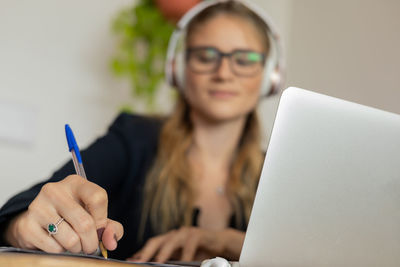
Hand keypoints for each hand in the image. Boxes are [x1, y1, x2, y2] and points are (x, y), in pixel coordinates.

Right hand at [5, 175, 123, 253]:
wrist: (38, 222)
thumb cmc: (72, 216)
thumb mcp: (95, 216)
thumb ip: (111, 227)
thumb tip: (110, 242)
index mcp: (75, 183)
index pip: (98, 198)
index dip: (102, 219)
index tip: (99, 227)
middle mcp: (55, 190)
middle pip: (85, 223)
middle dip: (91, 242)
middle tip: (89, 246)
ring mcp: (38, 206)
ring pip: (70, 239)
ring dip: (77, 248)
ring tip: (74, 244)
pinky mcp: (27, 225)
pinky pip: (54, 248)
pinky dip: (61, 251)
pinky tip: (58, 243)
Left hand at [127, 226, 244, 262]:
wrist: (219, 243)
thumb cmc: (199, 252)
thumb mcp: (182, 258)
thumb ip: (169, 262)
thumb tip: (152, 265)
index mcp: (168, 240)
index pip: (151, 246)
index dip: (141, 254)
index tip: (130, 263)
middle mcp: (174, 234)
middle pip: (156, 241)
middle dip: (146, 252)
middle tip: (139, 262)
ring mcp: (186, 233)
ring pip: (171, 241)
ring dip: (164, 252)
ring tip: (158, 263)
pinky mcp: (198, 234)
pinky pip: (190, 244)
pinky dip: (186, 254)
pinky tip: (185, 262)